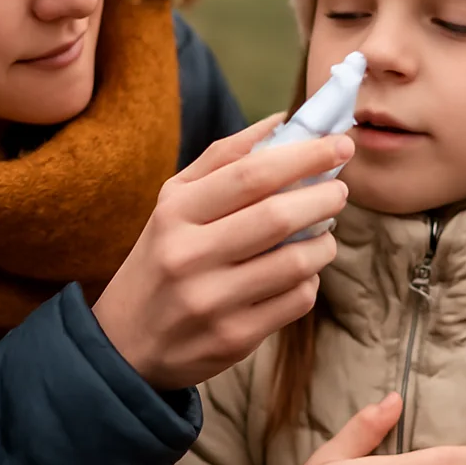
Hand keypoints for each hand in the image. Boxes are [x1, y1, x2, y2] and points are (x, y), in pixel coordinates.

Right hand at [93, 115, 354, 389]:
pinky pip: (295, 301)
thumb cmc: (161, 258)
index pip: (251, 175)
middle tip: (339, 190)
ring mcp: (212, 300)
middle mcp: (190, 255)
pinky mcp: (233, 338)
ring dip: (324, 243)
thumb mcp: (174, 203)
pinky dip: (309, 282)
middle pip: (278, 217)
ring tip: (323, 233)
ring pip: (296, 262)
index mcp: (176, 213)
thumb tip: (280, 121)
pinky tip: (299, 274)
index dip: (304, 156)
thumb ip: (223, 159)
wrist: (126, 343)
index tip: (339, 145)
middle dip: (324, 197)